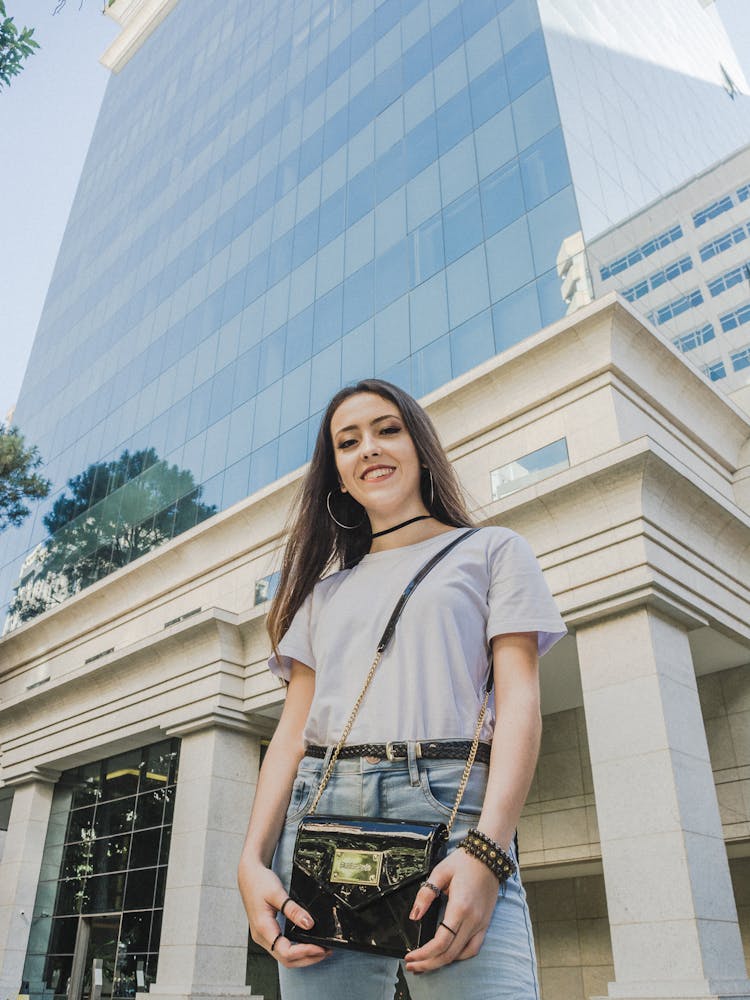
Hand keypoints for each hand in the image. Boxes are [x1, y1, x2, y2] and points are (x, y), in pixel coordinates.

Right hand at [243, 864, 331, 967]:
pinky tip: (307, 944)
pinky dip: (297, 950)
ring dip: (304, 956)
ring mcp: (263, 937)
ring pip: (284, 956)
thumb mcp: (278, 893)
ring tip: (321, 949)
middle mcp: (262, 937)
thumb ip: (293, 910)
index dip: (305, 952)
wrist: (248, 875)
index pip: (286, 952)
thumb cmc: (259, 882)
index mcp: (263, 928)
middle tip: (326, 951)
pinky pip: (283, 948)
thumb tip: (309, 924)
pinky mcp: (267, 933)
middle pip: (286, 959)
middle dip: (308, 958)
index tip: (321, 947)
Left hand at [404, 848, 498, 972]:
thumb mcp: (439, 872)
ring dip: (442, 963)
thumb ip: (425, 895)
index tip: (410, 957)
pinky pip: (474, 947)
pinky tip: (447, 956)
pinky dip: (460, 956)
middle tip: (412, 966)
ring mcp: (481, 923)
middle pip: (449, 953)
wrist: (488, 856)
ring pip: (461, 954)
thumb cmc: (464, 862)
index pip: (441, 942)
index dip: (424, 954)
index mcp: (460, 907)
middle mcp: (473, 919)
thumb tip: (414, 916)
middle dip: (428, 963)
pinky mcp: (485, 923)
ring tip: (426, 964)